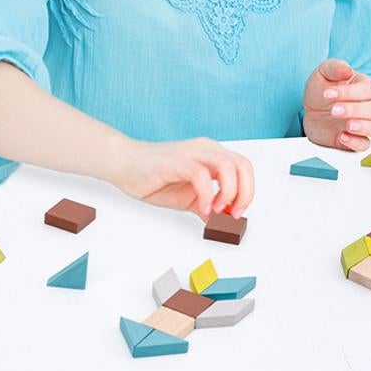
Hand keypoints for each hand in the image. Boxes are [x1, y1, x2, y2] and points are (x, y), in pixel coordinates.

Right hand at [112, 136, 253, 220]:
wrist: (123, 164)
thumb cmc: (154, 177)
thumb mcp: (187, 197)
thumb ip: (206, 205)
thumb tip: (223, 221)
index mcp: (212, 155)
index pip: (244, 168)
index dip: (247, 191)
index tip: (236, 213)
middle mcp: (206, 149)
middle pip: (242, 165)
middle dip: (244, 193)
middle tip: (232, 214)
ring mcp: (192, 152)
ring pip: (227, 165)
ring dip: (228, 192)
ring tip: (215, 210)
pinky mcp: (176, 160)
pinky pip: (201, 174)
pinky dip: (207, 194)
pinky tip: (201, 207)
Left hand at [302, 58, 370, 150]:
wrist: (311, 111)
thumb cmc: (321, 89)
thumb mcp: (323, 73)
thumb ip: (335, 67)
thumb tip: (347, 70)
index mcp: (364, 87)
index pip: (367, 90)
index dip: (349, 92)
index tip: (328, 93)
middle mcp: (369, 106)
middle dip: (354, 110)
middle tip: (333, 110)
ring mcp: (365, 124)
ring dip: (364, 127)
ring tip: (347, 125)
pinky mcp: (356, 140)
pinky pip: (365, 144)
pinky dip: (356, 142)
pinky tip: (342, 136)